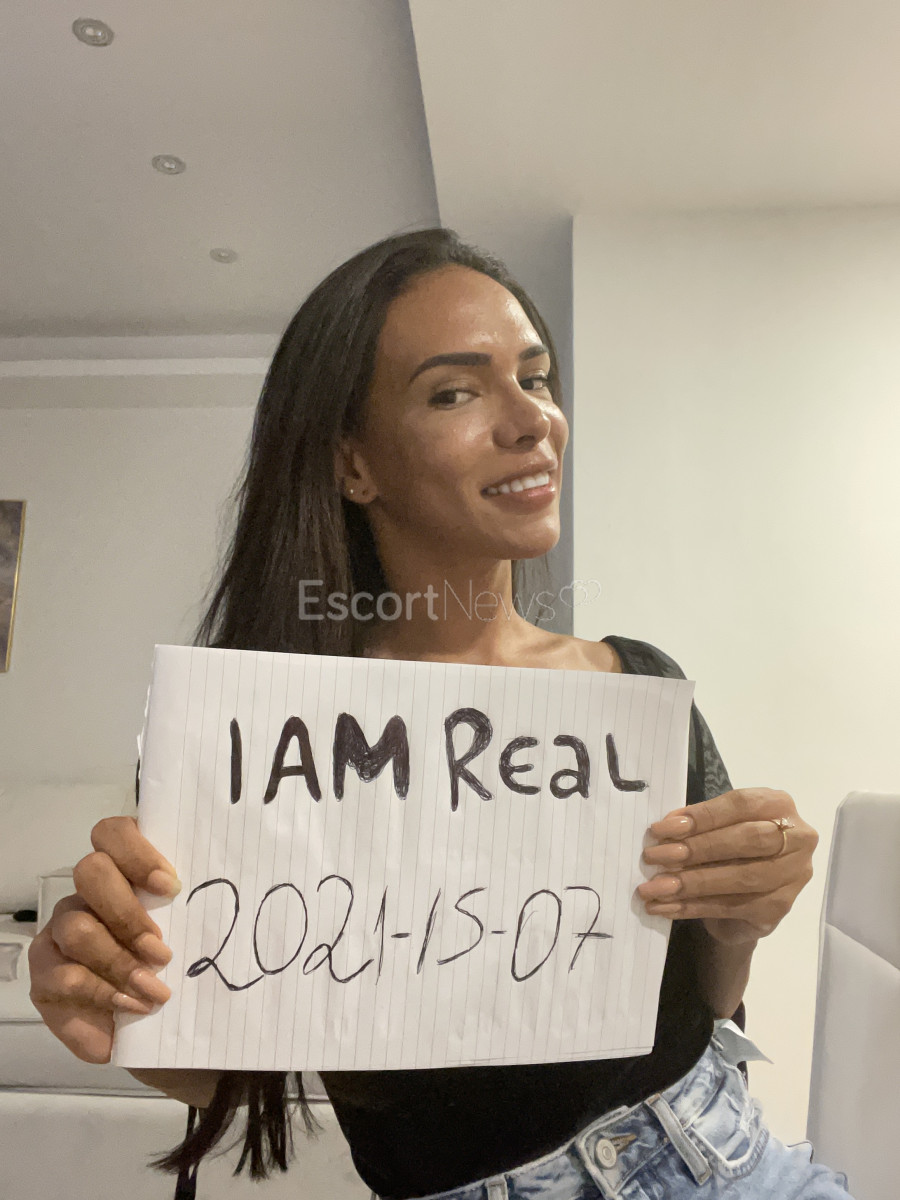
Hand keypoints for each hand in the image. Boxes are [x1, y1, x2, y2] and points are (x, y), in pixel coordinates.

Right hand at [28, 816, 178, 1063]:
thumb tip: (240, 896)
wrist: (158, 1031)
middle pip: (91, 872)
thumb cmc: (185, 967)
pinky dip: (103, 993)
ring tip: (155, 991)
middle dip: (127, 913)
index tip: (172, 888)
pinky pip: (64, 977)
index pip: (114, 833)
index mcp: (126, 870)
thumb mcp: (199, 935)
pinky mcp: (45, 975)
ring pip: (77, 928)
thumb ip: (202, 911)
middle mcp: (89, 893)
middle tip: (161, 951)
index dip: (138, 854)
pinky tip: (132, 1006)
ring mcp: (61, 931)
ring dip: (119, 962)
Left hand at [637, 788, 817, 944]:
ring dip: (691, 882)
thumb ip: (698, 824)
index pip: (741, 805)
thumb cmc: (729, 850)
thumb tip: (665, 830)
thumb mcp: (717, 827)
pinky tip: (664, 907)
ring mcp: (793, 876)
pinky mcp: (780, 908)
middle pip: (746, 840)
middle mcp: (798, 838)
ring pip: (741, 877)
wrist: (746, 901)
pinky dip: (693, 907)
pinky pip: (733, 907)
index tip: (661, 828)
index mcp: (778, 805)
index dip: (701, 816)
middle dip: (696, 849)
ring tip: (654, 886)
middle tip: (654, 857)